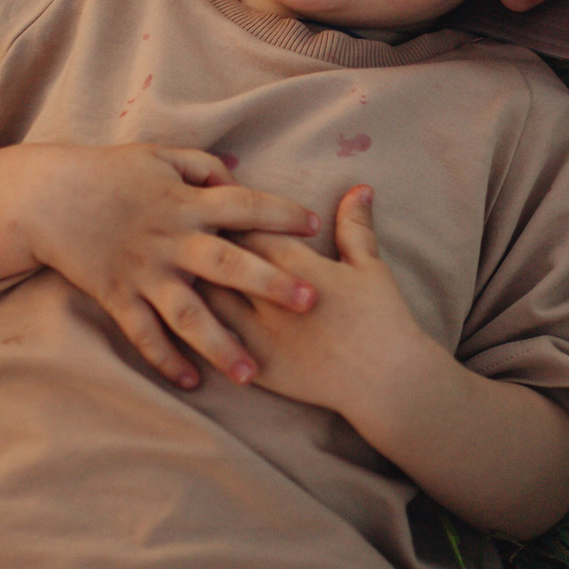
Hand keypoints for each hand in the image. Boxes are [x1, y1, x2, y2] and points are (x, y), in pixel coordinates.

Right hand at [15, 143, 319, 390]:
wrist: (46, 196)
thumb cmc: (109, 172)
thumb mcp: (160, 155)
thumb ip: (204, 167)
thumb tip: (238, 181)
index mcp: (185, 202)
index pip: (244, 204)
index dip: (281, 212)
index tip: (315, 224)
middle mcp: (170, 239)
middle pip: (227, 263)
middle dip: (269, 282)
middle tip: (309, 301)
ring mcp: (143, 272)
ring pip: (188, 314)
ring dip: (221, 345)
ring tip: (251, 375)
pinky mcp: (117, 296)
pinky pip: (144, 335)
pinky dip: (165, 360)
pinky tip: (192, 383)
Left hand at [202, 185, 438, 425]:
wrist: (386, 380)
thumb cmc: (382, 319)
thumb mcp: (371, 267)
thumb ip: (356, 226)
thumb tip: (360, 188)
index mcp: (296, 266)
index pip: (248, 229)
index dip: (231, 218)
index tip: (218, 209)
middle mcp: (268, 298)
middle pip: (219, 260)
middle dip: (204, 245)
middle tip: (189, 234)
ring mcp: (258, 335)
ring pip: (208, 301)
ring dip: (195, 285)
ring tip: (182, 273)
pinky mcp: (256, 367)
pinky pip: (214, 345)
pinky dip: (198, 331)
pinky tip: (187, 321)